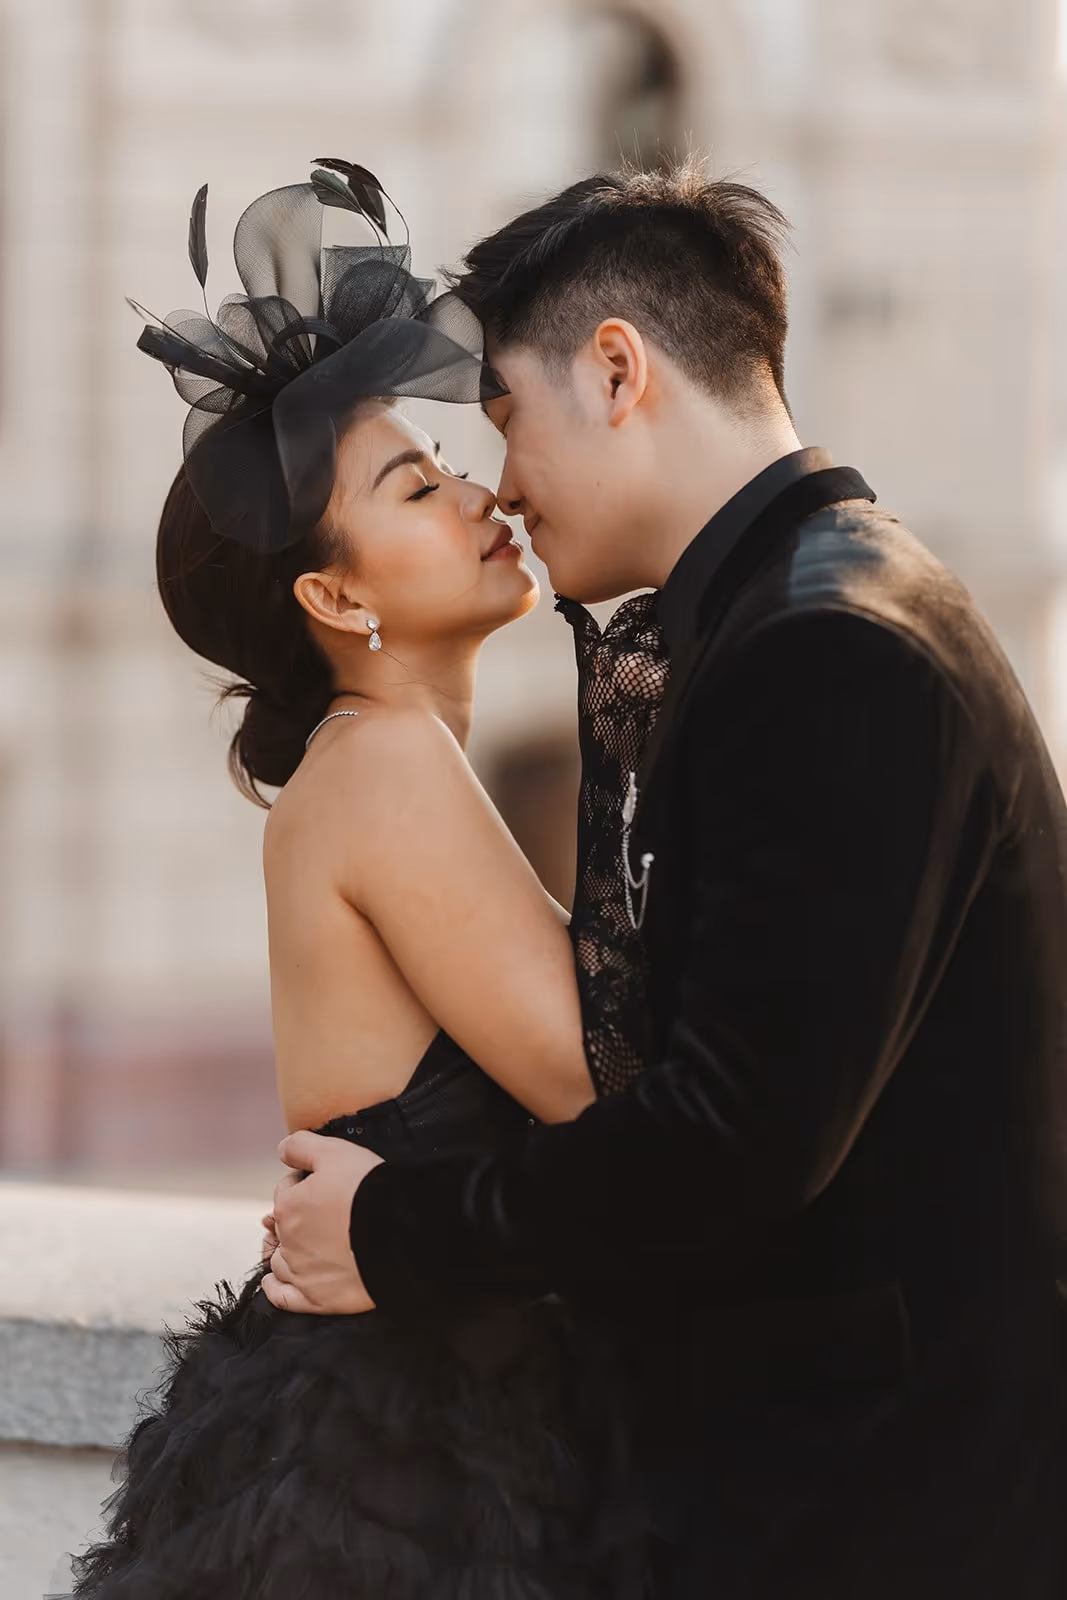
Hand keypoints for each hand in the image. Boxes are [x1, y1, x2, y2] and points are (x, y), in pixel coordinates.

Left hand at [260, 1131, 383, 1314]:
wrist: (401, 1232)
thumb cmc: (369, 1190)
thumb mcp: (334, 1151)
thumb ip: (300, 1145)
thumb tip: (281, 1151)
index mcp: (289, 1206)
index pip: (286, 1190)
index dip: (304, 1183)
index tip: (325, 1184)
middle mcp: (289, 1241)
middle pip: (284, 1226)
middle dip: (299, 1217)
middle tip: (325, 1213)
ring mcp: (302, 1273)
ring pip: (281, 1260)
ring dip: (287, 1251)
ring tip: (308, 1245)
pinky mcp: (317, 1299)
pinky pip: (284, 1298)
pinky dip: (276, 1289)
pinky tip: (276, 1282)